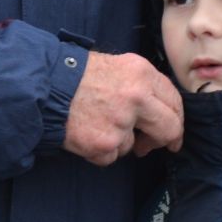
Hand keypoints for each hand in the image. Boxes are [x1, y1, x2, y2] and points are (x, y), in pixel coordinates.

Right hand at [63, 52, 183, 165]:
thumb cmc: (77, 74)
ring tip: (97, 123)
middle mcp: (137, 98)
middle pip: (169, 128)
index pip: (174, 101)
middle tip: (152, 145)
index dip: (177, 119)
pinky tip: (87, 133)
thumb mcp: (118, 65)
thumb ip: (143, 84)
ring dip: (119, 141)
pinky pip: (112, 156)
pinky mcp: (105, 144)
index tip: (174, 131)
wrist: (44, 86)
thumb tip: (161, 109)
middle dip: (165, 140)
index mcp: (142, 74)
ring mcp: (121, 123)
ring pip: (134, 145)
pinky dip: (101, 150)